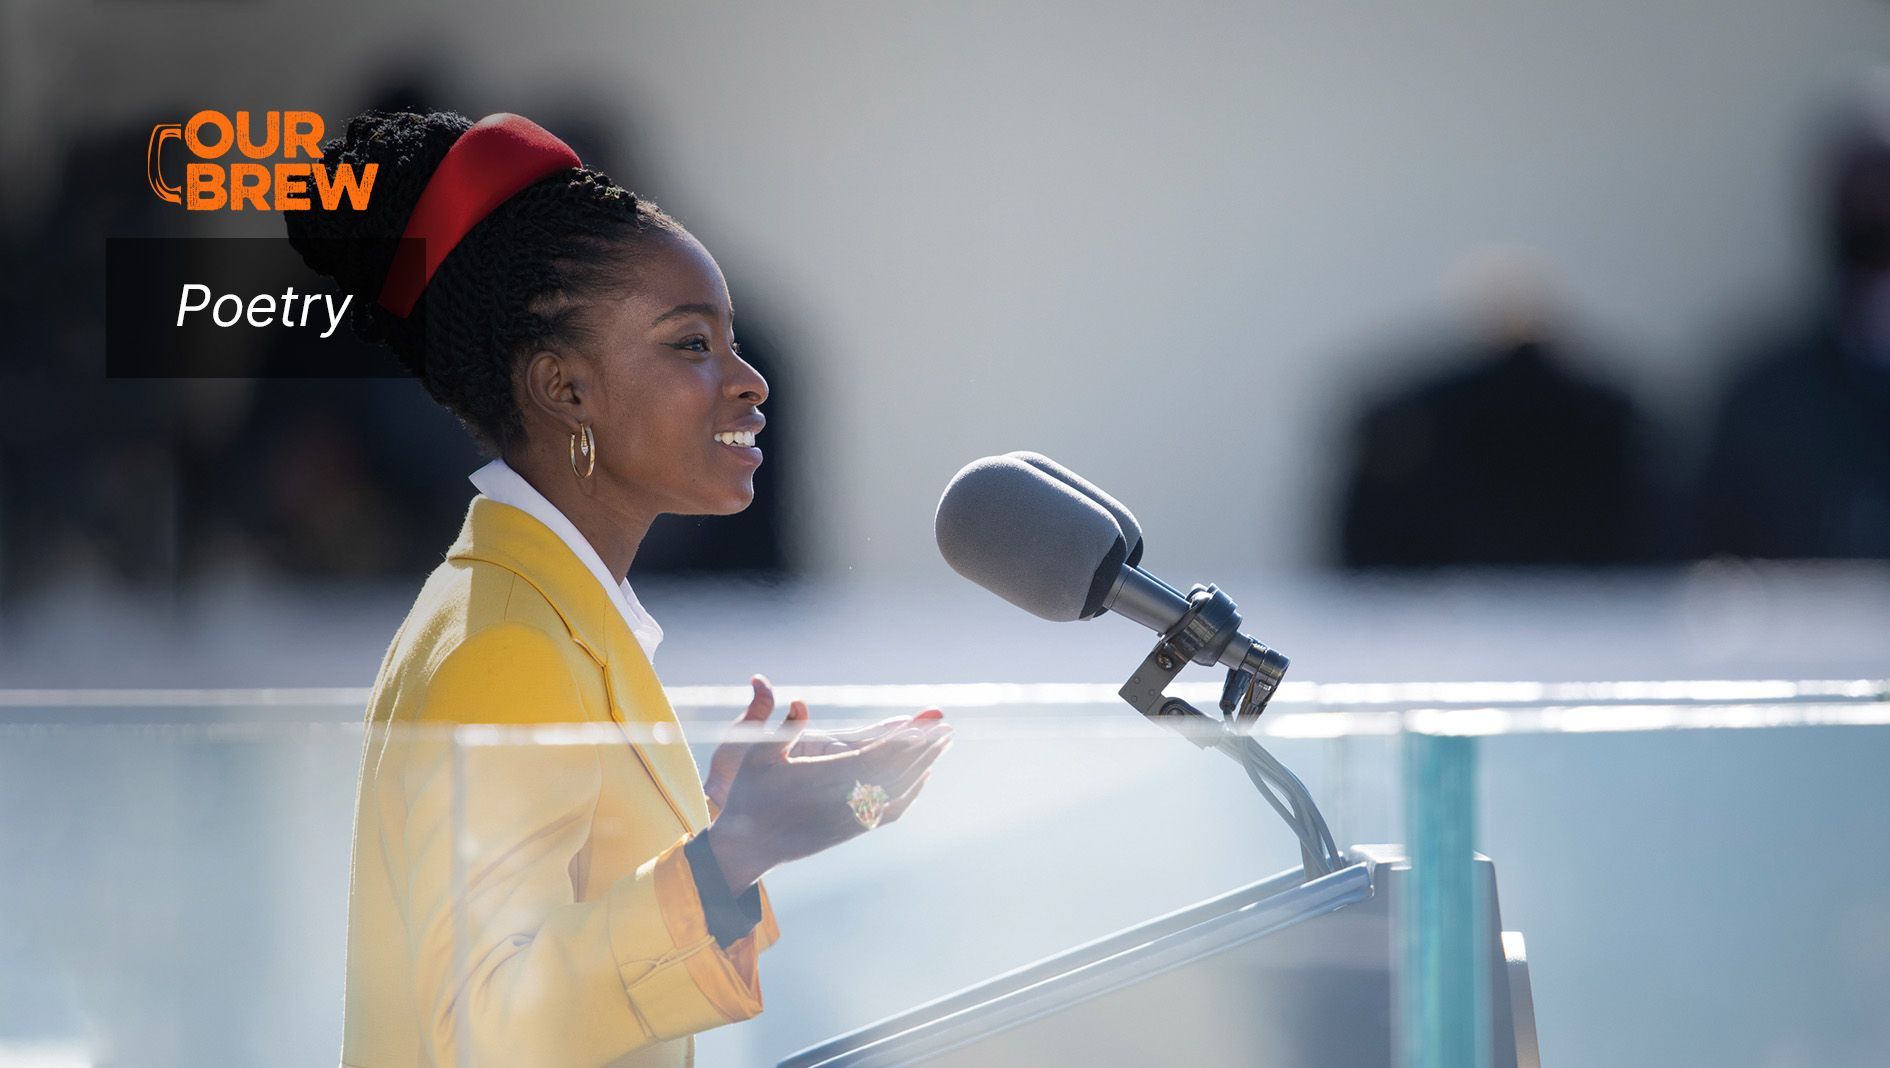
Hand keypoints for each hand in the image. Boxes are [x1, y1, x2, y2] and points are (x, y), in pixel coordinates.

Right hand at [705, 691, 950, 892]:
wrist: (747, 848)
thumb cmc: (748, 797)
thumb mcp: (756, 755)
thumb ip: (783, 728)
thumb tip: (800, 701)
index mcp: (824, 779)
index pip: (878, 755)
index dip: (906, 739)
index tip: (928, 723)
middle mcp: (844, 802)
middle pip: (898, 771)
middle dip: (925, 748)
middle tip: (949, 727)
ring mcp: (851, 819)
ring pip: (899, 791)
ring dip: (924, 766)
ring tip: (943, 745)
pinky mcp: (851, 831)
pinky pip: (892, 811)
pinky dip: (912, 793)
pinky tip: (923, 778)